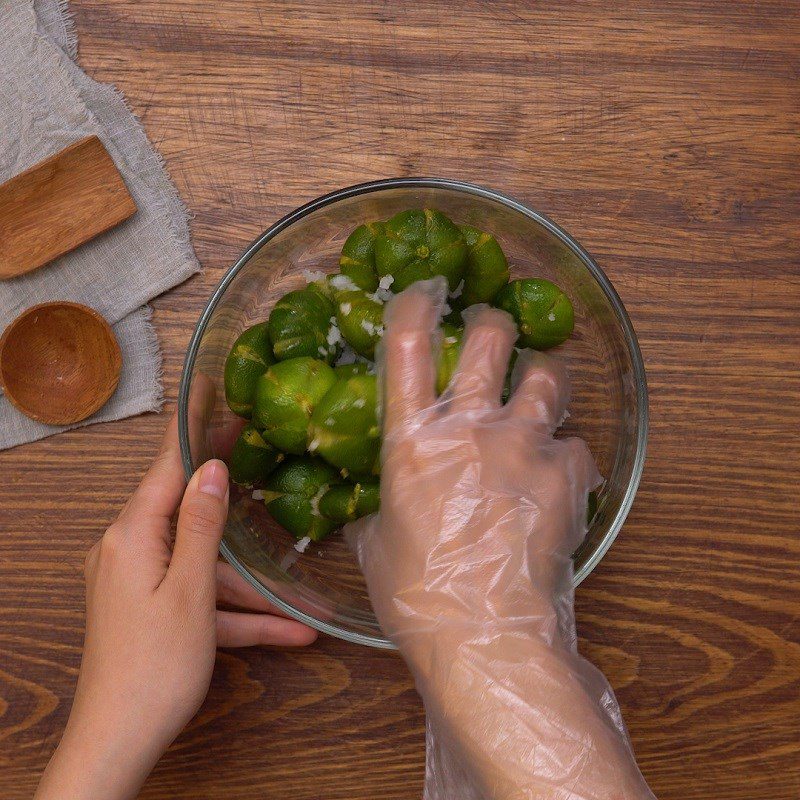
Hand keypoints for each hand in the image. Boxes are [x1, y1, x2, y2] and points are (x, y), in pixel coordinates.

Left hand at [35, 411, 316, 799]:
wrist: (117, 744)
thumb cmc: (153, 668)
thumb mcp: (190, 591)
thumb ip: (202, 526)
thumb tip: (211, 470)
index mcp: (131, 536)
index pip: (166, 466)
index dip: (190, 424)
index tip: (205, 386)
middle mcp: (129, 551)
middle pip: (191, 513)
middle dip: (234, 504)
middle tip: (255, 450)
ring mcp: (140, 583)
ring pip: (205, 568)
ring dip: (251, 589)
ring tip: (305, 605)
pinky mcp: (151, 610)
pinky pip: (199, 600)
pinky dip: (236, 615)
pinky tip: (289, 633)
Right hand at [350, 279, 653, 799]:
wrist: (487, 636)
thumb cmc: (419, 597)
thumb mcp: (378, 545)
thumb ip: (379, 505)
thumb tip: (377, 499)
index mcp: (412, 440)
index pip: (409, 347)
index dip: (417, 305)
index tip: (426, 290)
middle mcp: (470, 427)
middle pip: (492, 338)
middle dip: (495, 326)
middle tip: (495, 334)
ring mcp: (524, 446)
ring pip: (550, 375)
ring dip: (544, 379)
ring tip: (540, 395)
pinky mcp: (566, 474)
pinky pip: (577, 443)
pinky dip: (567, 453)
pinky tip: (559, 475)